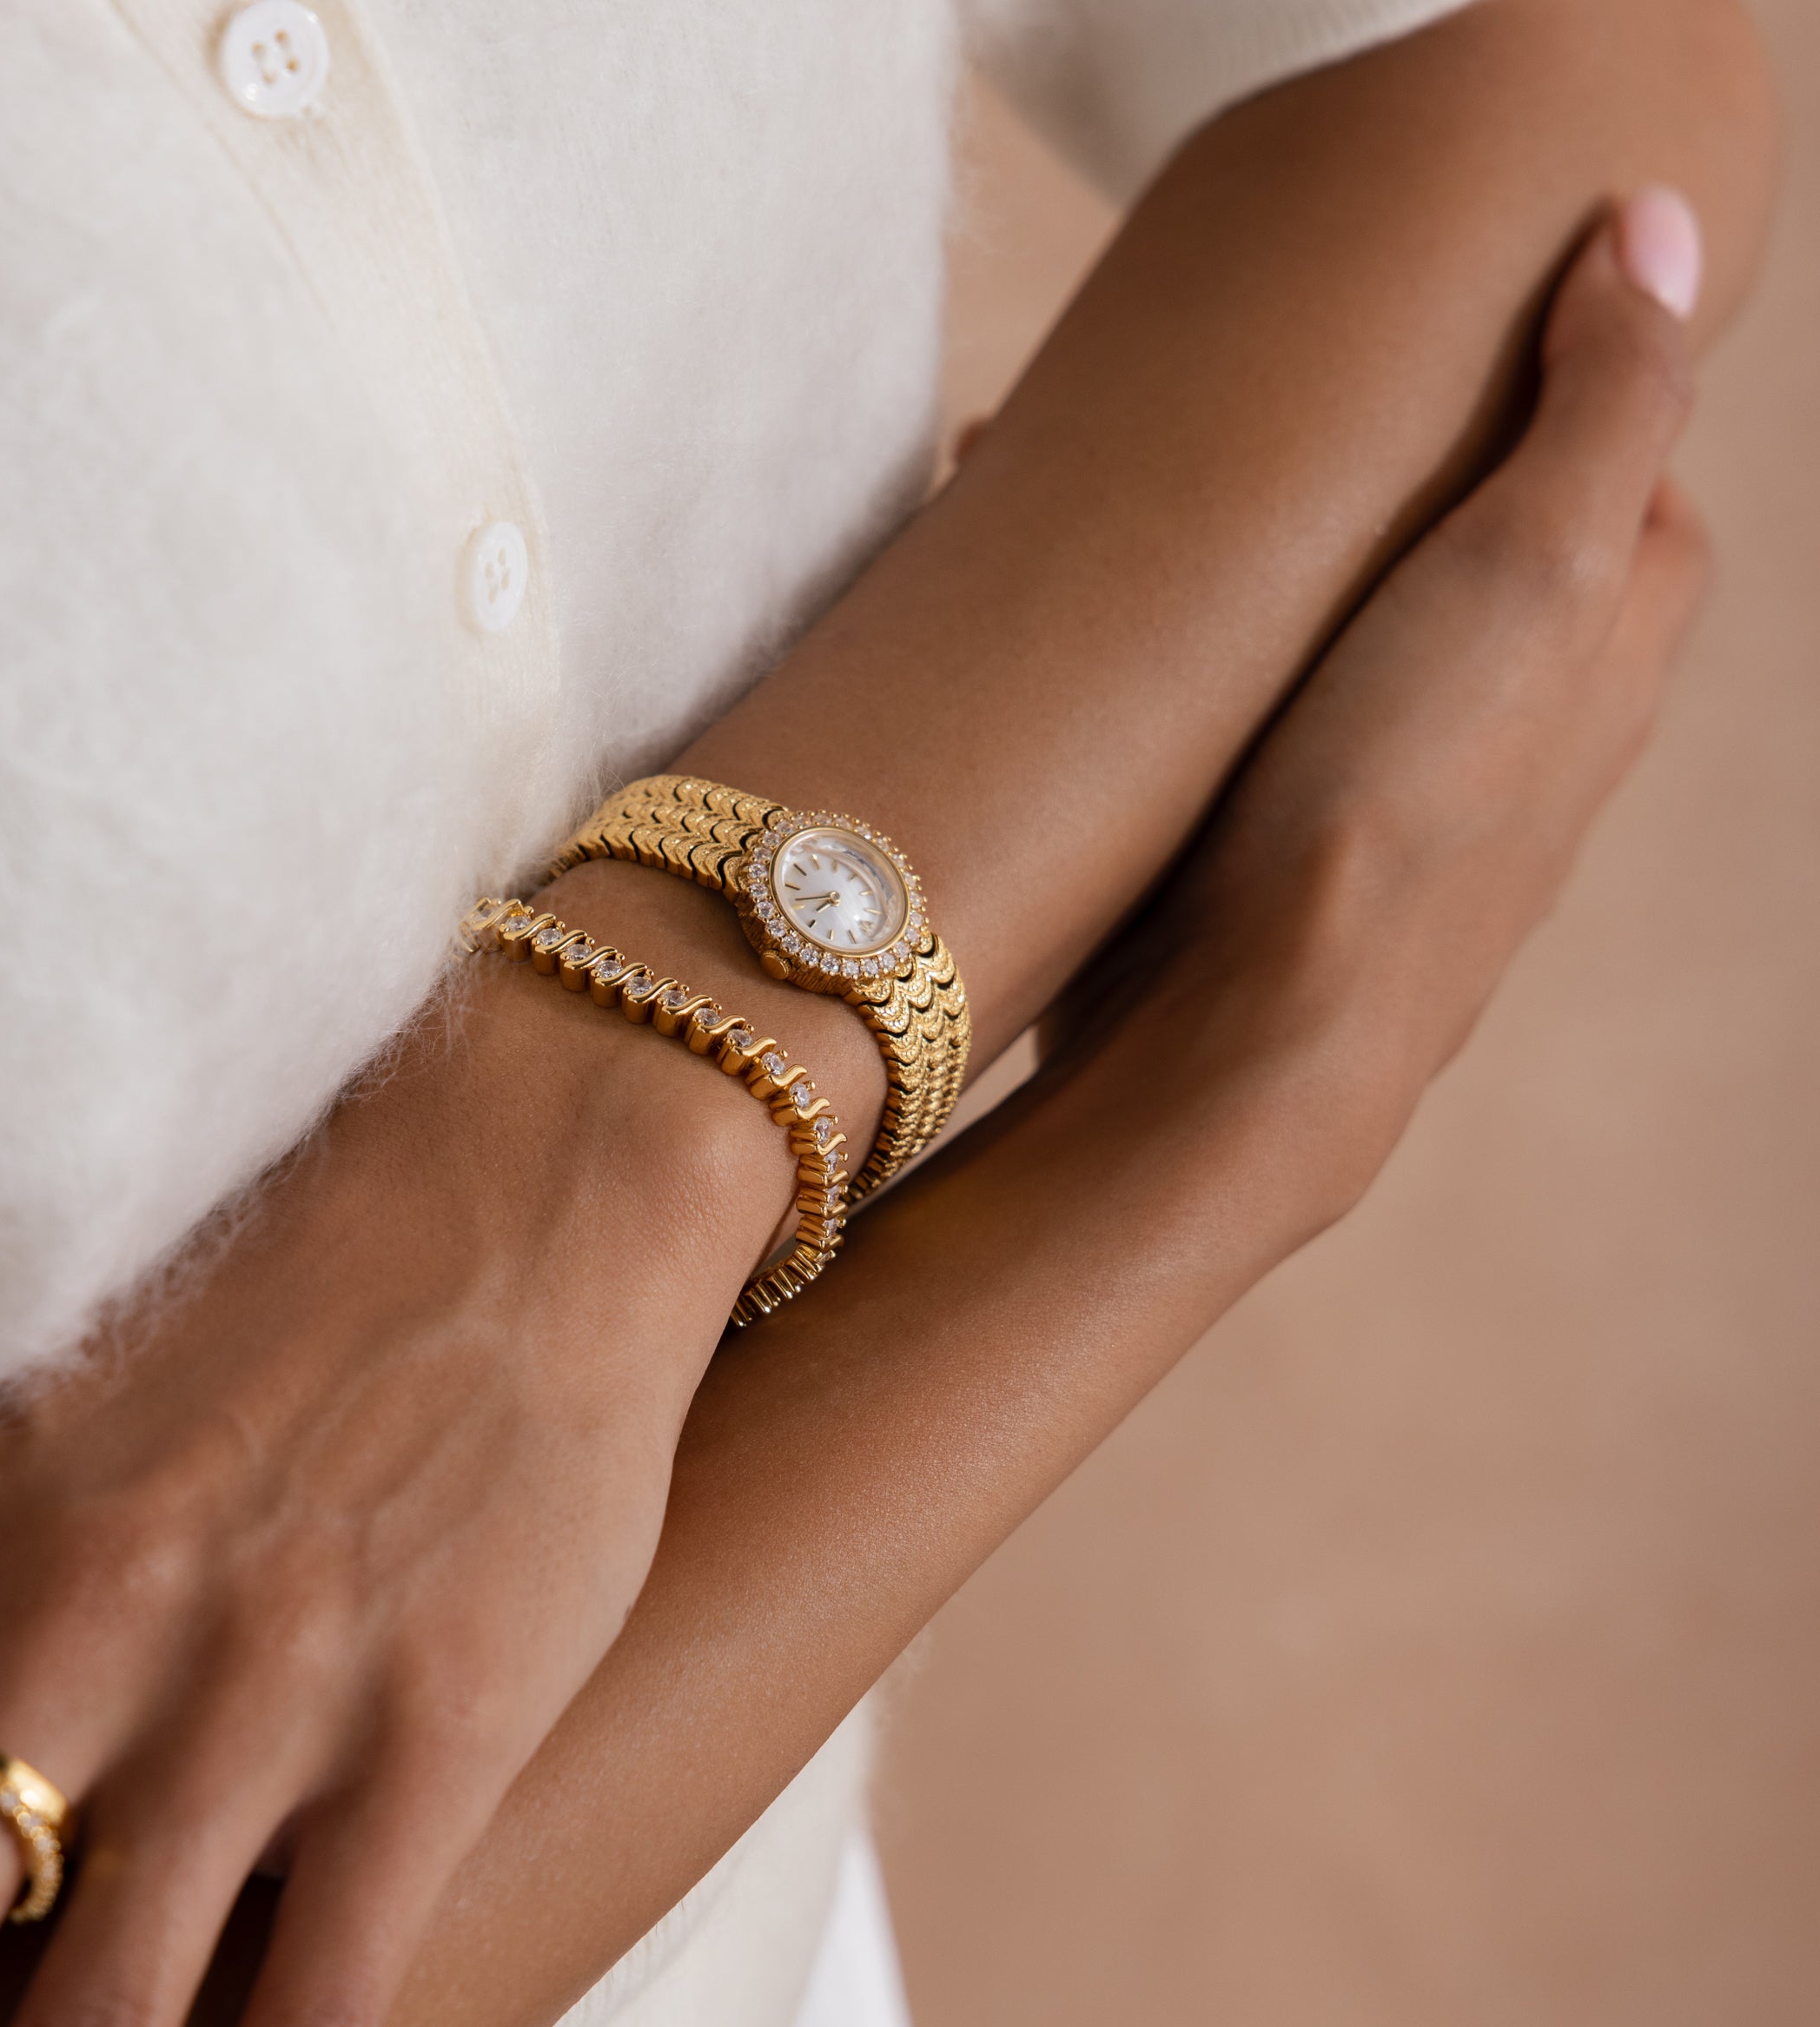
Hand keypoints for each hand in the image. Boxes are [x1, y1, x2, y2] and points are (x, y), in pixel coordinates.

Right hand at [1049, 193, 1707, 1193]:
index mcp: (1609, 652)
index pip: (1630, 479)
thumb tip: (1663, 228)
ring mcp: (1401, 820)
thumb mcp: (1528, 567)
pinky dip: (1208, 680)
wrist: (1247, 1048)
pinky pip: (1263, 738)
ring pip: (1361, 654)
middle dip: (1394, 482)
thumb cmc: (1388, 809)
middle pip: (1487, 563)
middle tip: (1281, 412)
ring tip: (1165, 519)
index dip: (1560, 386)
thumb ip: (1606, 397)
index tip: (1445, 333)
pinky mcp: (1280, 875)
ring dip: (1281, 585)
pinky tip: (1114, 665)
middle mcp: (1527, 744)